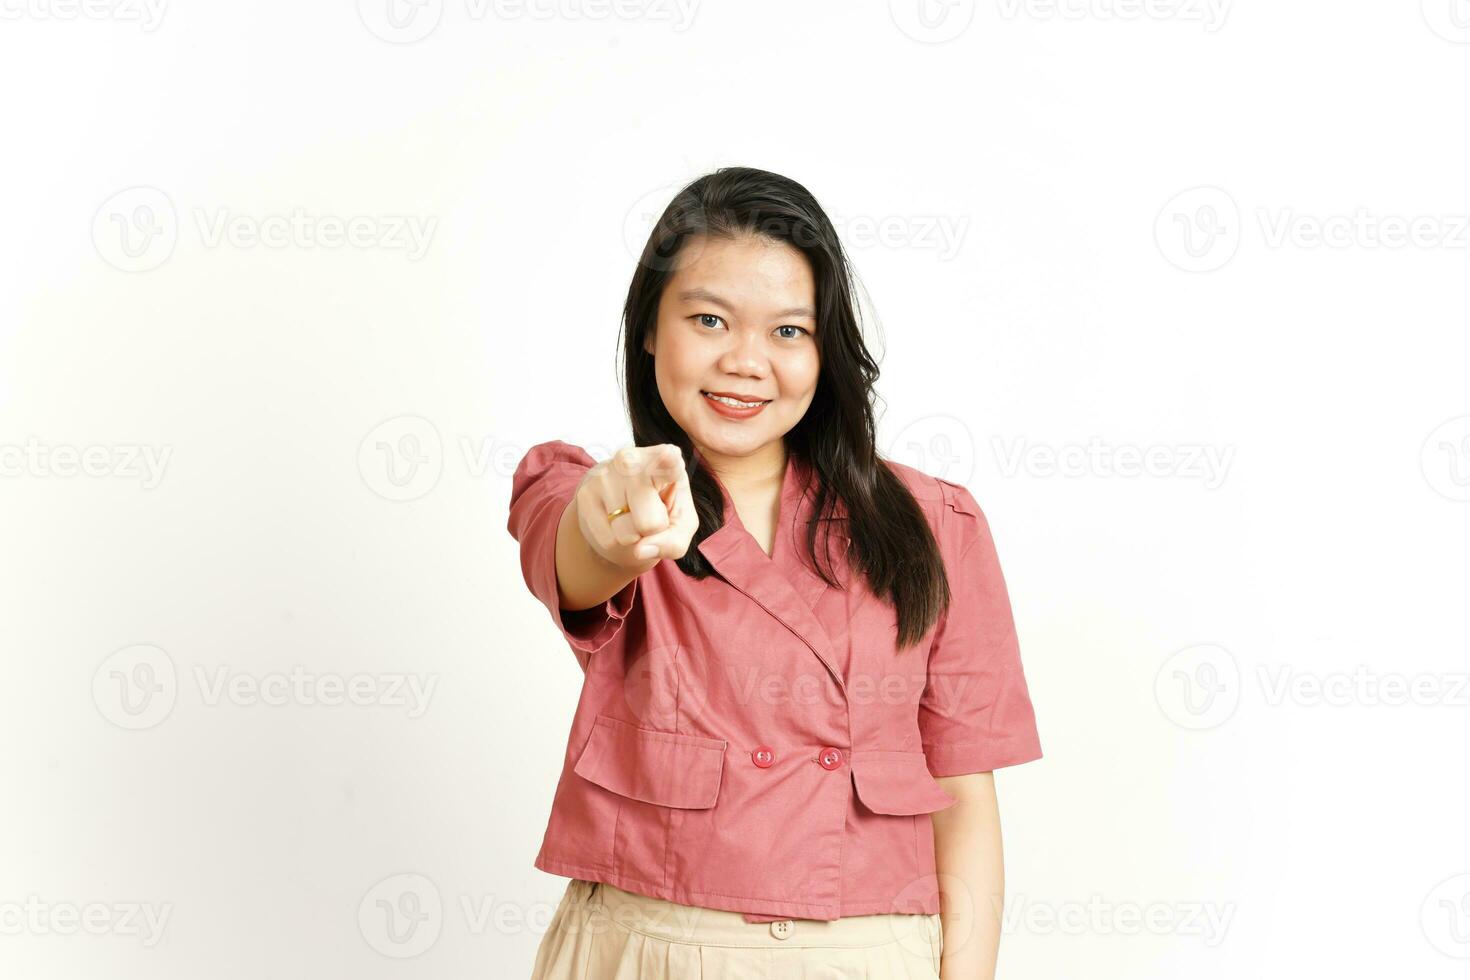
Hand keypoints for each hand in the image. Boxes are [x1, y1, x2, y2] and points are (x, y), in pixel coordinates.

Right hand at [574, 444, 696, 571]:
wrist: (620, 507)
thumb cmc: (660, 511)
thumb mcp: (680, 526)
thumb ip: (674, 541)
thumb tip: (639, 550)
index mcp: (665, 461)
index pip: (668, 459)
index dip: (669, 460)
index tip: (670, 455)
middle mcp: (633, 462)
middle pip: (651, 523)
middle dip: (653, 531)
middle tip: (651, 514)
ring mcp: (606, 475)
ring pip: (627, 533)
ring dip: (632, 536)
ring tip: (631, 516)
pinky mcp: (585, 493)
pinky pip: (607, 539)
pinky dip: (615, 540)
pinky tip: (614, 520)